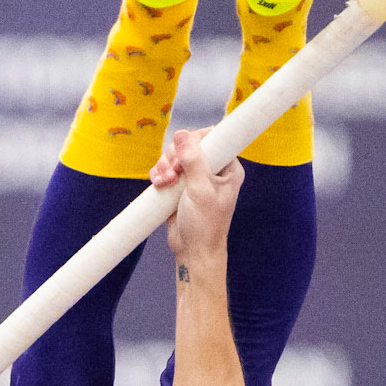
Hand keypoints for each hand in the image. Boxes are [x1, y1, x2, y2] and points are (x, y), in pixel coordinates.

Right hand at [150, 127, 243, 270]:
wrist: (193, 251)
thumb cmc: (205, 225)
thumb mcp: (200, 190)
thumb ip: (193, 160)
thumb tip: (182, 134)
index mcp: (227, 167)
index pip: (213, 137)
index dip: (195, 140)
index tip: (185, 156)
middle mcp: (212, 169)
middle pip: (189, 144)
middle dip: (175, 156)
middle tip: (174, 172)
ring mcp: (194, 177)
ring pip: (174, 156)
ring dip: (164, 166)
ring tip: (165, 182)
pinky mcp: (179, 186)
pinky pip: (165, 170)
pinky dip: (159, 174)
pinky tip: (158, 184)